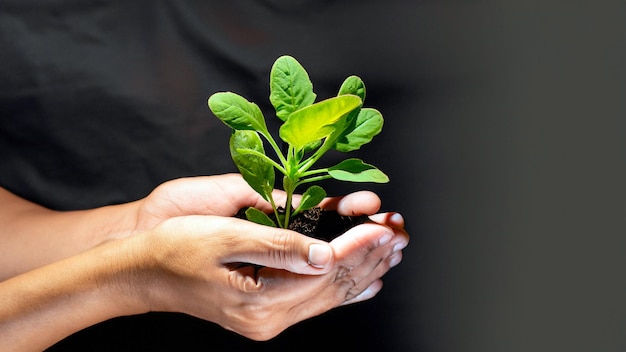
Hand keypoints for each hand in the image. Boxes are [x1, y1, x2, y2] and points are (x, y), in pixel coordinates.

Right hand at [126, 191, 407, 340]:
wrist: (143, 273)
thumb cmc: (176, 249)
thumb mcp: (225, 239)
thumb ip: (278, 246)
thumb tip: (325, 252)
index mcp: (262, 300)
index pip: (326, 270)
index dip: (358, 244)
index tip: (383, 224)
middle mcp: (271, 317)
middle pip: (334, 286)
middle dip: (370, 256)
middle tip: (400, 233)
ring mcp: (269, 319)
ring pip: (329, 295)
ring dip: (363, 270)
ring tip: (393, 250)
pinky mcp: (266, 312)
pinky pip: (315, 300)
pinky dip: (344, 286)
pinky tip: (367, 281)